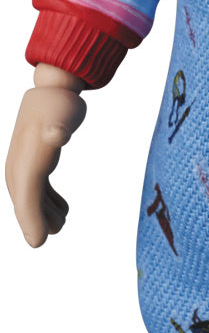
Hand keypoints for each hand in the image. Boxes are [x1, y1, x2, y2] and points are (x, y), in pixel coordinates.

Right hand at [5, 66, 86, 246]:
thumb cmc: (58, 104)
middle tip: (41, 243)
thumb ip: (57, 129)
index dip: (31, 221)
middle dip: (32, 223)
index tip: (39, 243)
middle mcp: (20, 165)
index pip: (27, 198)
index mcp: (25, 161)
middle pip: (24, 201)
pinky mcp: (36, 160)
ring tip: (60, 225)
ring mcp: (26, 163)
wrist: (53, 89)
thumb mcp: (61, 115)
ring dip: (42, 213)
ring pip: (31, 196)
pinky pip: (38, 187)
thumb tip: (57, 135)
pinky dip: (48, 201)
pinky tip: (63, 209)